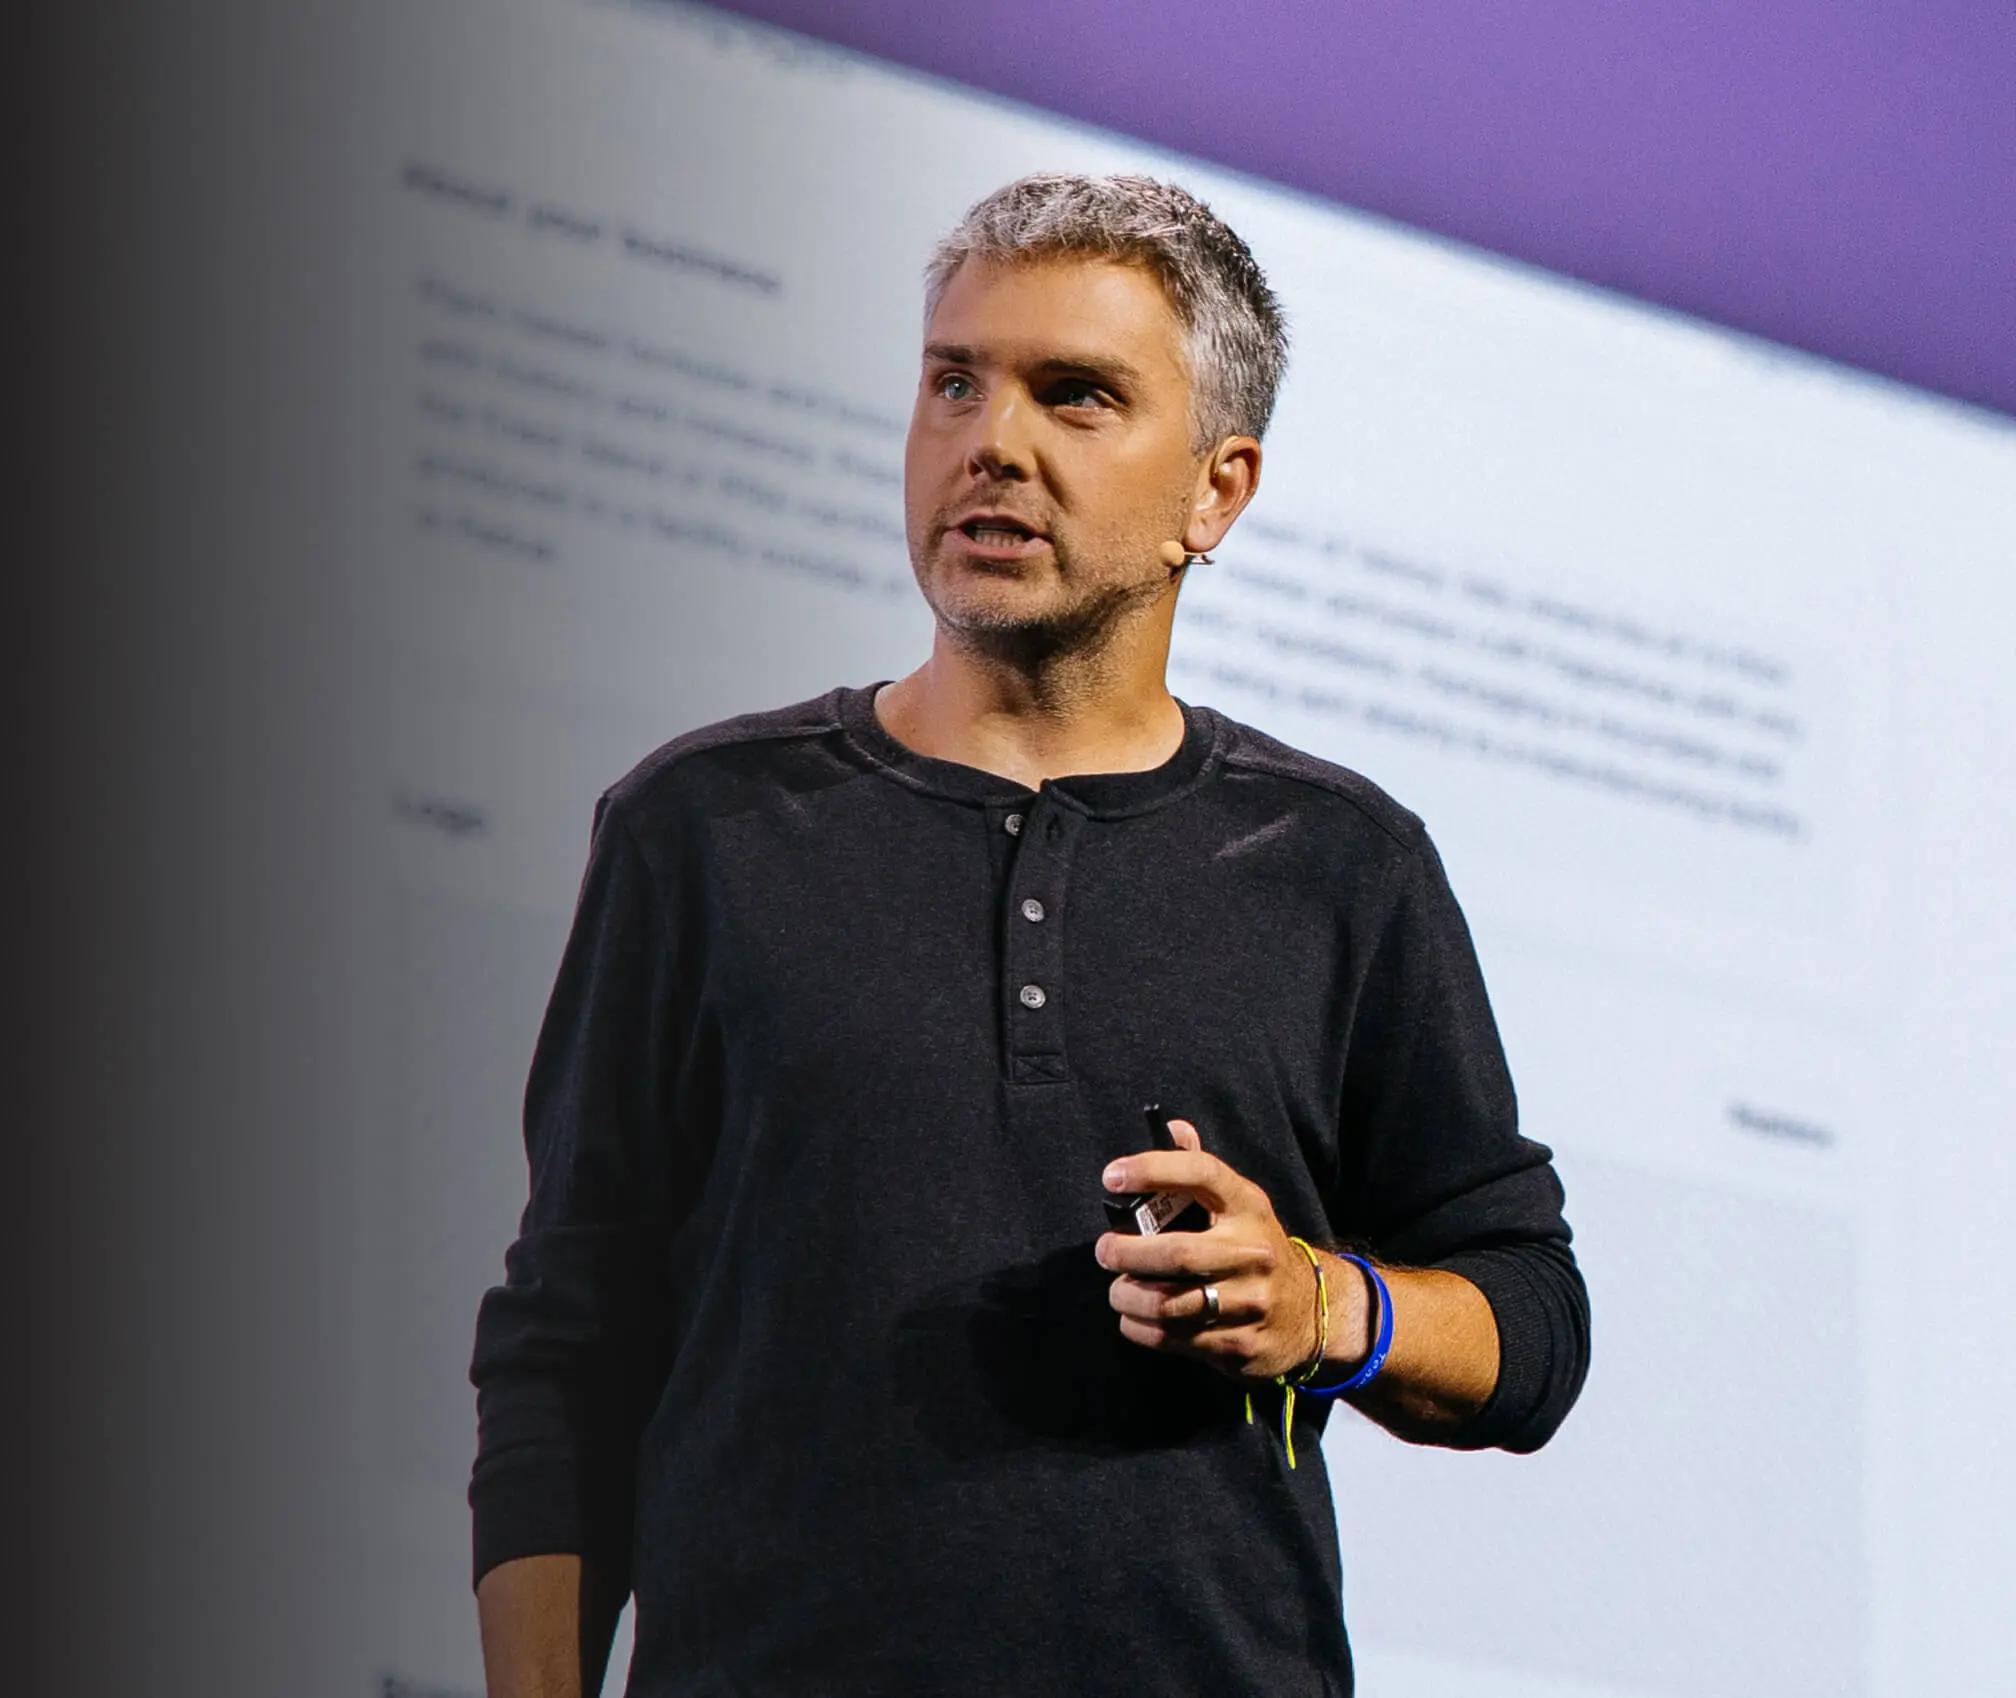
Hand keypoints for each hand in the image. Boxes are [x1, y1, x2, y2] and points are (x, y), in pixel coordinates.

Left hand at [1093, 1117, 1328, 1383]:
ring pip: (1171, 1304)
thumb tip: (1173, 1127)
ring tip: (1118, 1291)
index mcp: (1248, 1206)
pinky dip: (1141, 1329)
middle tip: (1105, 1251)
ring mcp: (1249, 1301)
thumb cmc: (1255, 1246)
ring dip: (1129, 1297)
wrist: (1309, 1310)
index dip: (1153, 1169)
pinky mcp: (1240, 1343)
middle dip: (1128, 1254)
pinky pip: (1175, 1339)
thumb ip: (1202, 1167)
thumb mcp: (1240, 1204)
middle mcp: (1252, 1252)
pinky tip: (1133, 1318)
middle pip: (1178, 1255)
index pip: (1201, 1173)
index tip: (1112, 1176)